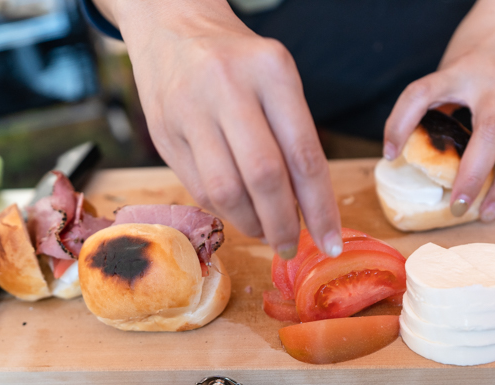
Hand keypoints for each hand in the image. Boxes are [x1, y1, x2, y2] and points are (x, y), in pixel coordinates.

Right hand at [93, 0, 342, 258]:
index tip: (330, 242)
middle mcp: (228, 88)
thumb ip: (294, 138)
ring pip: (226, 190)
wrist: (172, 28)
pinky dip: (224, 210)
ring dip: (251, 223)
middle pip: (264, 177)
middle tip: (292, 246)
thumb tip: (310, 209)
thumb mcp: (277, 81)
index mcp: (271, 71)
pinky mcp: (163, 133)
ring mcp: (189, 110)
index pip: (304, 154)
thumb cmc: (238, 62)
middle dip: (283, 223)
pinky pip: (199, 188)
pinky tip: (238, 210)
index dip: (320, 208)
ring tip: (265, 230)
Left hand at [383, 0, 494, 221]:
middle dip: (472, 175)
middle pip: (488, 132)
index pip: (421, 93)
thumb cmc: (478, 50)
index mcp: (461, 71)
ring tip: (485, 213)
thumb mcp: (449, 69)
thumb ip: (434, 103)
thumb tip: (406, 152)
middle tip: (456, 206)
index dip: (399, 124)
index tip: (389, 153)